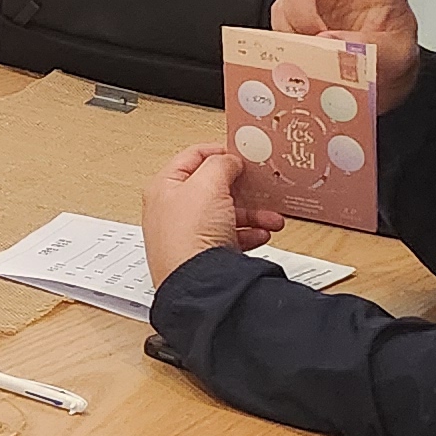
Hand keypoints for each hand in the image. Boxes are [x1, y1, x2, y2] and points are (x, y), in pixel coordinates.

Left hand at [142, 144, 286, 284]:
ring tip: (271, 217)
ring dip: (253, 213)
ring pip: (226, 215)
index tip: (240, 153)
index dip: (218, 152)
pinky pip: (231, 238)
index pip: (191, 158)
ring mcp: (189, 235)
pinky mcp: (205, 255)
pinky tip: (262, 235)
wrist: (199, 284)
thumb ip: (219, 165)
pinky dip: (249, 235)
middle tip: (260, 186)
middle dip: (243, 188)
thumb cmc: (190, 237)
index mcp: (164, 188)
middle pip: (213, 189)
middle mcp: (173, 211)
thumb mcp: (207, 185)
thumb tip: (228, 160)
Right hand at [271, 0, 435, 106]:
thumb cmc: (382, 61)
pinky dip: (286, 38)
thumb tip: (331, 41)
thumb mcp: (392, 60)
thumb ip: (368, 52)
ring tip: (316, 46)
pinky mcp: (290, 9)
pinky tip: (299, 48)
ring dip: (301, 25)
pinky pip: (278, 19)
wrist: (355, 82)